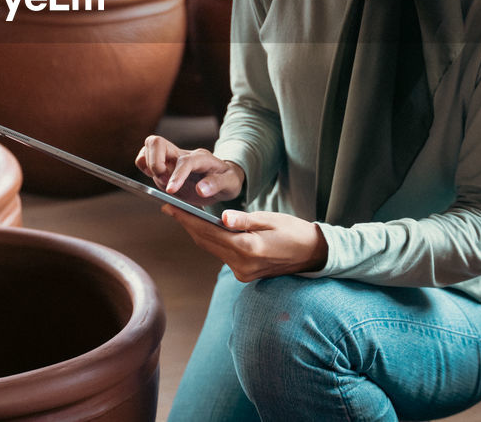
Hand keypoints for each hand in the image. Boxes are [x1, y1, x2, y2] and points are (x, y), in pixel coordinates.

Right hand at [135, 134, 243, 205]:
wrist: (224, 178)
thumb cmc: (227, 180)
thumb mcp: (230, 184)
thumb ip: (216, 185)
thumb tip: (200, 189)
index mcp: (201, 158)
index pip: (184, 161)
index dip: (176, 175)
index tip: (171, 190)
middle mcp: (183, 154)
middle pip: (158, 142)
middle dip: (154, 162)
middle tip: (163, 181)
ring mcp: (172, 157)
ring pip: (149, 146)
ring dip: (148, 164)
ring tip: (160, 180)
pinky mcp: (164, 163)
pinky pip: (146, 156)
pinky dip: (143, 165)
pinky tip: (152, 177)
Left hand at [164, 208, 328, 281]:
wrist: (312, 254)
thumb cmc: (293, 231)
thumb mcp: (271, 219)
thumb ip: (245, 220)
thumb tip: (222, 218)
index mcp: (249, 249)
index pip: (210, 232)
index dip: (188, 219)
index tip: (170, 207)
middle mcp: (242, 265)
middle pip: (206, 242)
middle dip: (187, 224)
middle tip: (168, 208)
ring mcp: (242, 272)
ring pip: (211, 249)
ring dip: (196, 233)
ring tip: (181, 215)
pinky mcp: (244, 274)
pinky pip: (221, 254)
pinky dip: (210, 240)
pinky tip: (202, 228)